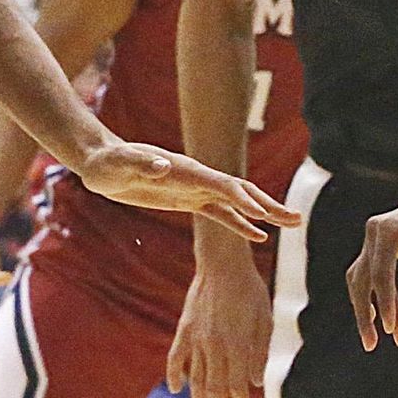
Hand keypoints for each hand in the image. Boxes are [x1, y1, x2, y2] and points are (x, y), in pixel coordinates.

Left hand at [73, 141, 298, 241]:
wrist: (101, 162)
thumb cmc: (107, 162)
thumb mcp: (119, 163)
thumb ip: (141, 164)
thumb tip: (164, 167)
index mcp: (186, 170)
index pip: (223, 185)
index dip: (243, 200)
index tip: (263, 216)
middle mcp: (197, 178)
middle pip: (241, 192)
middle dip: (269, 205)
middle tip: (296, 218)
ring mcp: (195, 189)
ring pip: (238, 203)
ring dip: (265, 213)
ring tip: (292, 223)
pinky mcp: (188, 200)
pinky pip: (220, 214)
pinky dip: (241, 224)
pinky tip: (259, 236)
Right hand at [165, 248, 274, 397]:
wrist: (223, 264)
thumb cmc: (249, 290)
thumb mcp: (264, 320)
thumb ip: (259, 351)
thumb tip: (254, 381)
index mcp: (237, 345)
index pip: (238, 385)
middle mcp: (215, 347)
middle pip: (215, 388)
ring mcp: (197, 339)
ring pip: (195, 378)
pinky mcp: (185, 329)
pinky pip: (176, 357)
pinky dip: (175, 374)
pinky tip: (176, 388)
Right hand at [347, 189, 397, 349]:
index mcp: (391, 228)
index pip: (382, 273)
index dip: (386, 304)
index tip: (392, 331)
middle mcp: (375, 230)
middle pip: (362, 279)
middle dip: (365, 314)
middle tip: (371, 346)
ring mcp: (373, 237)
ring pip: (361, 280)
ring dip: (367, 310)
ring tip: (380, 340)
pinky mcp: (378, 245)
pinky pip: (370, 276)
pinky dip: (375, 299)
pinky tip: (385, 321)